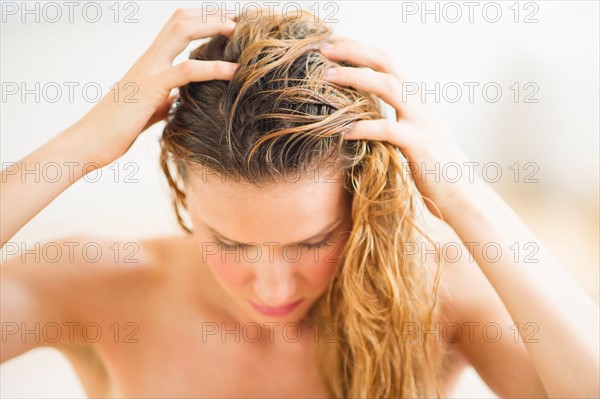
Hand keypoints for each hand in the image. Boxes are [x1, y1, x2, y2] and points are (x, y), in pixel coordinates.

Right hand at [71, 8, 238, 166]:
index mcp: (148, 65)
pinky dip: (214, 67)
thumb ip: (162, 101)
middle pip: (179, 20)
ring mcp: (147, 71)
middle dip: (209, 15)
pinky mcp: (150, 88)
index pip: (175, 29)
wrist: (89, 144)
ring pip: (181, 32)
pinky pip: (185, 70)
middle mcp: (147, 61)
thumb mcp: (146, 111)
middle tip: (236, 18)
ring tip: (237, 30)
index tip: (225, 24)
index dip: (200, 21)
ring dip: (211, 26)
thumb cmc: (115, 131)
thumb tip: (177, 101)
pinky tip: (234, 71)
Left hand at [320, 38, 473, 218]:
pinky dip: (362, 128)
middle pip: (387, 62)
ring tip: (326, 78)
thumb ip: (394, 118)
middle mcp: (420, 102)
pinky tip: (342, 132)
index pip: (387, 61)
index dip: (360, 49)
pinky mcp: (419, 145)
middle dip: (354, 52)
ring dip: (355, 77)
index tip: (332, 45)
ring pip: (388, 86)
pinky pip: (387, 129)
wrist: (460, 193)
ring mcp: (421, 122)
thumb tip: (363, 112)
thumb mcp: (412, 134)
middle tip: (323, 49)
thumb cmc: (431, 167)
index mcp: (416, 98)